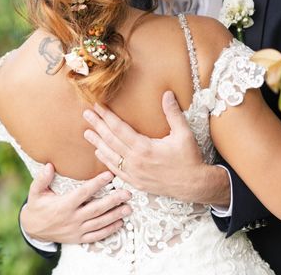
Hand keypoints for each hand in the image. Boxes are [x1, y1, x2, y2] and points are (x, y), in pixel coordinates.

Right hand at [20, 163, 131, 244]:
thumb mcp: (35, 192)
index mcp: (63, 205)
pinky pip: (97, 235)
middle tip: (127, 193)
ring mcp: (77, 230)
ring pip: (99, 223)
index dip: (97, 183)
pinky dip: (109, 230)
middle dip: (113, 201)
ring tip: (128, 208)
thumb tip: (49, 165)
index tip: (110, 175)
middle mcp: (72, 218)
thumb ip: (42, 179)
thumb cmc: (37, 207)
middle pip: (97, 209)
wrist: (32, 229)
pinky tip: (120, 223)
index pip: (84, 193)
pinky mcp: (79, 238)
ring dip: (115, 215)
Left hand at [83, 91, 230, 204]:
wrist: (194, 185)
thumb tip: (167, 93)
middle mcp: (135, 161)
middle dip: (97, 126)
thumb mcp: (183, 134)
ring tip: (87, 132)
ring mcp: (134, 174)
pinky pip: (116, 170)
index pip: (119, 129)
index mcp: (144, 148)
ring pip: (110, 156)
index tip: (98, 106)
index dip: (107, 117)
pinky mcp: (136, 182)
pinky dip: (106, 160)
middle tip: (86, 114)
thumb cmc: (189, 158)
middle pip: (111, 140)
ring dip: (97, 143)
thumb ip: (173, 113)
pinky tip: (99, 152)